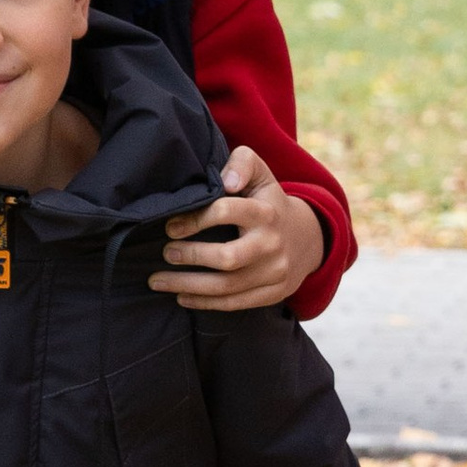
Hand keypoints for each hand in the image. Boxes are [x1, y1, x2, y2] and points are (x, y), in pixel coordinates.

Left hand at [150, 145, 324, 312]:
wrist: (308, 238)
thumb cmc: (269, 202)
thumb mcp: (261, 174)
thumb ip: (242, 163)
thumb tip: (226, 181)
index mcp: (266, 212)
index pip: (225, 212)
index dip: (194, 219)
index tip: (170, 227)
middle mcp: (272, 244)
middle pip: (227, 258)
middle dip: (191, 256)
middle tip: (166, 253)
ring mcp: (274, 272)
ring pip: (227, 286)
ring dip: (188, 285)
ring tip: (158, 281)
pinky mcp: (273, 294)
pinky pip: (235, 304)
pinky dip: (204, 303)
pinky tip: (182, 297)